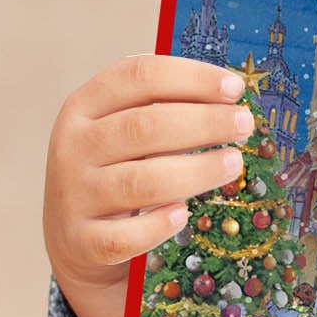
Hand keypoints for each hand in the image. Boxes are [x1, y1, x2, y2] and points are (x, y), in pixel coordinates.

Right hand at [45, 55, 252, 316]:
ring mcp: (74, 195)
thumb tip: (232, 103)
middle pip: (144, 126)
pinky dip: (157, 226)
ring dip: (197, 171)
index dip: (192, 78)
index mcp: (84, 105)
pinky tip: (183, 215)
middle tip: (244, 125)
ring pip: (141, 181)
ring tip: (234, 163)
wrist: (73, 234)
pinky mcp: (82, 240)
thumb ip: (166, 108)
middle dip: (205, 123)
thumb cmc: (117, 166)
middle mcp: (73, 146)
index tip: (235, 88)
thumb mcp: (125, 127)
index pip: (138, 76)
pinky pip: (125, 235)